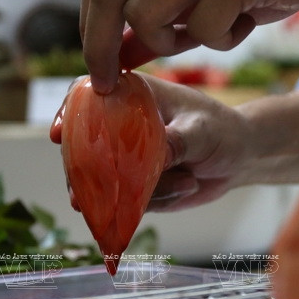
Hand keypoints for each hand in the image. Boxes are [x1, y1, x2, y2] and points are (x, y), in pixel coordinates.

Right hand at [50, 74, 255, 211]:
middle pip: (83, 146)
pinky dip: (156, 201)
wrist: (240, 158)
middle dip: (87, 172)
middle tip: (91, 192)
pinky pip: (129, 202)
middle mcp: (121, 126)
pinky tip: (187, 186)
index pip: (88, 96)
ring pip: (105, 182)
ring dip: (138, 191)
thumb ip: (177, 141)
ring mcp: (126, 158)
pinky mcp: (136, 186)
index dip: (68, 113)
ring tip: (183, 183)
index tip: (59, 134)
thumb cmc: (221, 130)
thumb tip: (153, 155)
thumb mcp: (202, 130)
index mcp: (132, 96)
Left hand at [80, 0, 298, 92]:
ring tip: (217, 30)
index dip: (89, 27)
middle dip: (101, 49)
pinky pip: (205, 29)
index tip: (98, 68)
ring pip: (149, 15)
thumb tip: (117, 54)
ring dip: (175, 42)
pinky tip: (251, 19)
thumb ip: (164, 13)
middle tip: (112, 85)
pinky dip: (224, 40)